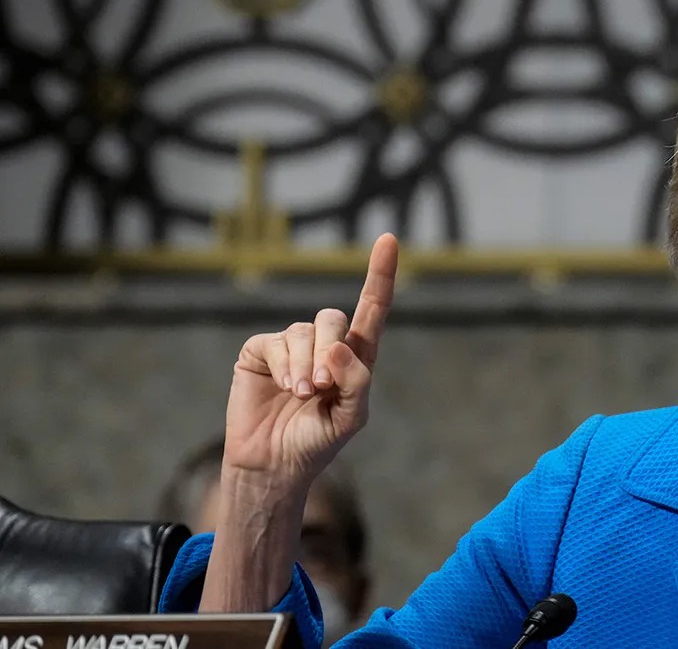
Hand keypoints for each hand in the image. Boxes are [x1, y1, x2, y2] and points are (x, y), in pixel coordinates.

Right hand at [222, 233, 398, 486]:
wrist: (275, 464)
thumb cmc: (317, 441)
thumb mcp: (350, 416)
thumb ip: (357, 381)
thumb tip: (340, 348)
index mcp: (355, 356)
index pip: (372, 308)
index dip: (380, 274)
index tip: (388, 240)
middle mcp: (325, 344)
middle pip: (335, 319)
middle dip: (330, 351)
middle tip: (321, 388)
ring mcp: (292, 345)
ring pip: (305, 332)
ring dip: (305, 366)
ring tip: (301, 396)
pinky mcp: (261, 351)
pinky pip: (276, 343)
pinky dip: (284, 367)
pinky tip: (284, 390)